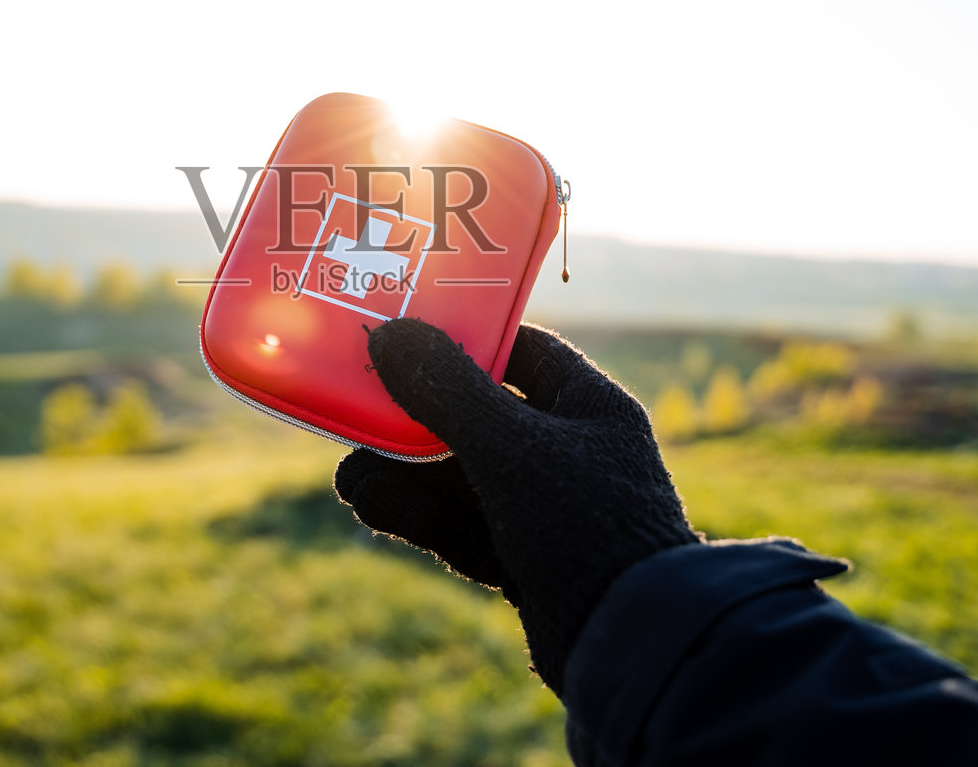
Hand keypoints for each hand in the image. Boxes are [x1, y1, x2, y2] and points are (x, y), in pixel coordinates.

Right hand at [335, 318, 698, 691]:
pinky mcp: (523, 560)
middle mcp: (569, 452)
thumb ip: (447, 391)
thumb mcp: (509, 446)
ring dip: (403, 474)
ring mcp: (545, 510)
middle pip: (476, 417)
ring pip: (459, 477)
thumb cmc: (583, 523)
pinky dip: (416, 514)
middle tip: (354, 411)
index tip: (405, 332)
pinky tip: (368, 502)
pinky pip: (461, 524)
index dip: (463, 338)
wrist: (629, 644)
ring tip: (348, 474)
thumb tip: (390, 334)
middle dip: (412, 419)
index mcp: (588, 407)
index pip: (522, 351)